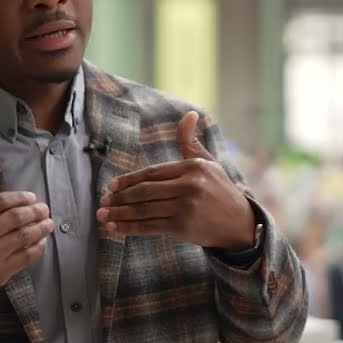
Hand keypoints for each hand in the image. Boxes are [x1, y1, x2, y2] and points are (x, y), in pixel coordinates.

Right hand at [0, 155, 52, 307]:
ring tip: (48, 222)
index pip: (0, 202)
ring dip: (40, 228)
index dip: (19, 197)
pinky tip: (41, 242)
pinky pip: (25, 257)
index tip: (31, 197)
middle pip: (16, 218)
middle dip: (35, 211)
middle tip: (44, 208)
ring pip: (24, 237)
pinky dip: (37, 248)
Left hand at [96, 111, 255, 249]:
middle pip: (144, 191)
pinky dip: (129, 228)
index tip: (112, 186)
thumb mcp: (208, 163)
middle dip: (119, 198)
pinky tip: (116, 229)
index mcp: (192, 167)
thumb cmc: (219, 191)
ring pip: (143, 210)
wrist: (240, 223)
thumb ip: (190, 142)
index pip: (152, 173)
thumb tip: (189, 114)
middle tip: (103, 202)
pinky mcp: (183, 227)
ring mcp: (185, 207)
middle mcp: (189, 186)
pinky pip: (149, 227)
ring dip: (119, 214)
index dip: (129, 180)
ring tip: (102, 216)